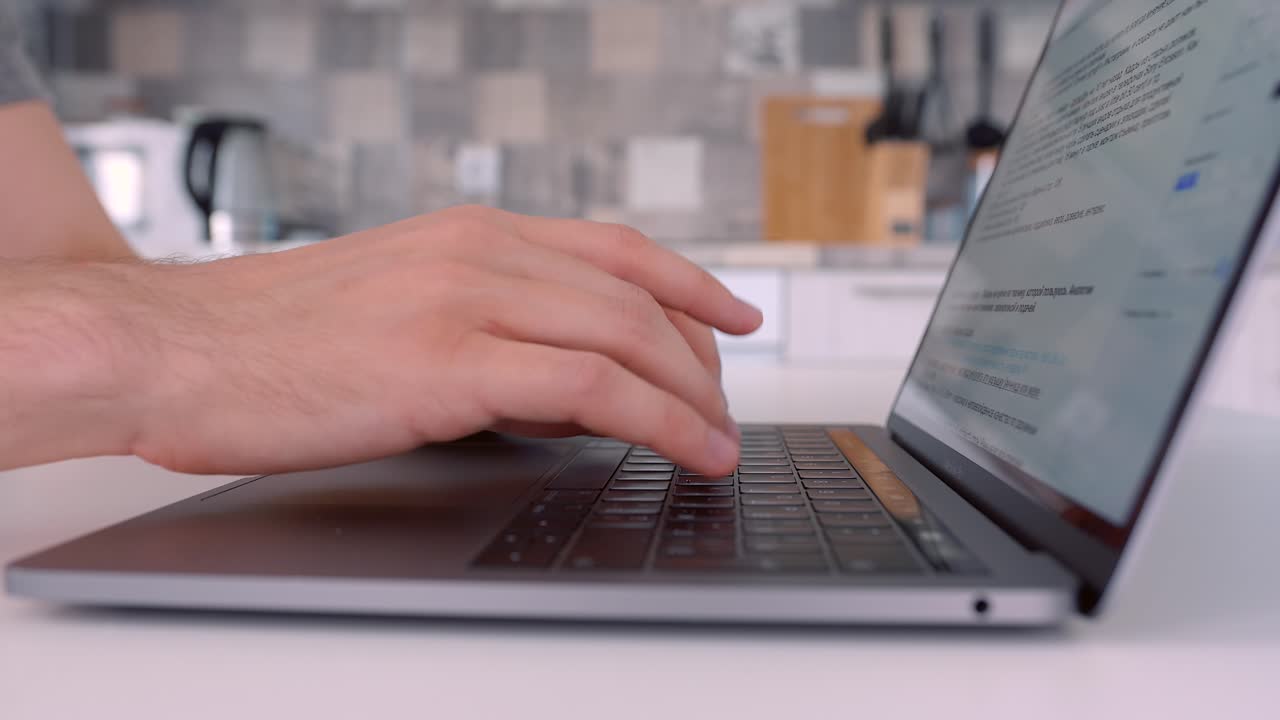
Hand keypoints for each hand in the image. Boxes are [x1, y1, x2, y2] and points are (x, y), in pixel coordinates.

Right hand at [112, 206, 761, 476]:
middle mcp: (478, 253)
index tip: (732, 315)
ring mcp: (465, 301)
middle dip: (700, 357)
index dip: (691, 282)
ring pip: (627, 335)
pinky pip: (591, 386)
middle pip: (637, 295)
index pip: (615, 249)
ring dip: (692, 394)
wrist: (168, 346)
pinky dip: (658, 419)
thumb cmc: (266, 339)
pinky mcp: (447, 362)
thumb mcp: (394, 308)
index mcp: (468, 235)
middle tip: (724, 406)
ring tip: (718, 439)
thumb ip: (485, 331)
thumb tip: (564, 384)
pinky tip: (685, 448)